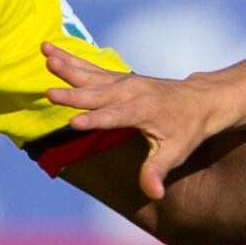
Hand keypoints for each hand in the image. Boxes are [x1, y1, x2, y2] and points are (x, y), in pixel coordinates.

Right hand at [44, 44, 232, 201]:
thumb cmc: (187, 130)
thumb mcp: (177, 152)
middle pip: (97, 94)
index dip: (95, 121)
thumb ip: (158, 171)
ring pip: (89, 74)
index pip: (115, 118)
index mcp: (143, 110)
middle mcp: (131, 92)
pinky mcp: (118, 77)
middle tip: (48, 93)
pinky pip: (89, 67)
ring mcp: (123, 81)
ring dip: (66, 65)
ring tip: (45, 55)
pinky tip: (49, 51)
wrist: (200, 100)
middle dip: (73, 95)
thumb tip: (153, 194)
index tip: (73, 124)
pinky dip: (69, 59)